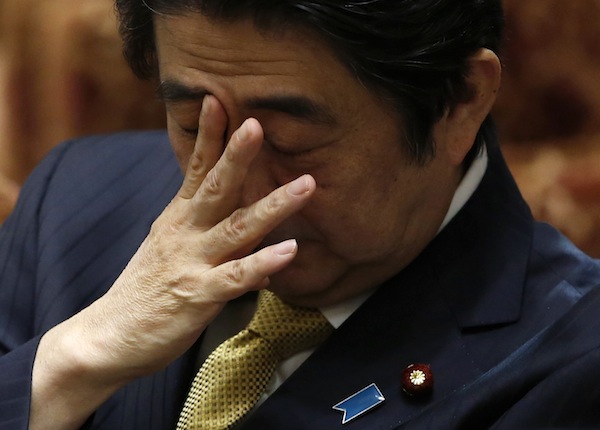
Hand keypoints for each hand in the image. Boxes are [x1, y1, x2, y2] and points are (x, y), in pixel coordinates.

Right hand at [30, 95, 315, 428]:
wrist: (108, 336)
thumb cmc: (147, 293)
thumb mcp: (175, 255)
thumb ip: (217, 245)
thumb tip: (260, 255)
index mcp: (178, 218)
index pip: (195, 169)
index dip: (208, 136)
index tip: (217, 100)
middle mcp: (185, 233)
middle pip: (216, 187)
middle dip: (238, 155)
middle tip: (258, 124)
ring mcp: (192, 262)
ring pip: (238, 228)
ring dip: (273, 205)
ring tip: (306, 185)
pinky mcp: (199, 295)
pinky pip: (237, 276)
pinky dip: (264, 263)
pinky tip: (291, 249)